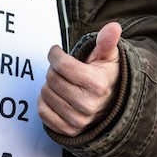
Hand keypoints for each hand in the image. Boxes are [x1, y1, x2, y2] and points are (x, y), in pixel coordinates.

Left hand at [38, 22, 122, 136]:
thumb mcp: (108, 57)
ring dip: (49, 85)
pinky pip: (42, 112)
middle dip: (54, 70)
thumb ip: (107, 41)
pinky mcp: (68, 130)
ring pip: (45, 94)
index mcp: (98, 84)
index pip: (62, 65)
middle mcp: (88, 105)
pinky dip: (44, 102)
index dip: (55, 54)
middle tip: (62, 69)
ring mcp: (78, 120)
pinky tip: (55, 96)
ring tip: (62, 83)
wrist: (111, 106)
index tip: (57, 52)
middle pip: (52, 78)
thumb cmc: (105, 77)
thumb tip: (113, 26)